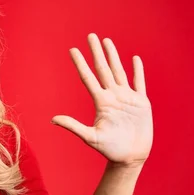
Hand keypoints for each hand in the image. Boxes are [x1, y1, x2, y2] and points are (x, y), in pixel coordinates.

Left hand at [51, 33, 152, 167]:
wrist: (129, 158)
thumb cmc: (109, 149)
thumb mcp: (90, 137)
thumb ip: (73, 126)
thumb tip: (52, 119)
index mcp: (101, 103)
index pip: (88, 78)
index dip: (81, 64)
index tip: (72, 50)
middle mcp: (113, 97)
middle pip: (103, 69)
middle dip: (97, 52)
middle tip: (90, 36)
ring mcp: (127, 99)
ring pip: (119, 72)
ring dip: (114, 56)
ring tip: (107, 41)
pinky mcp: (141, 103)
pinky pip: (140, 83)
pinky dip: (137, 71)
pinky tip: (134, 58)